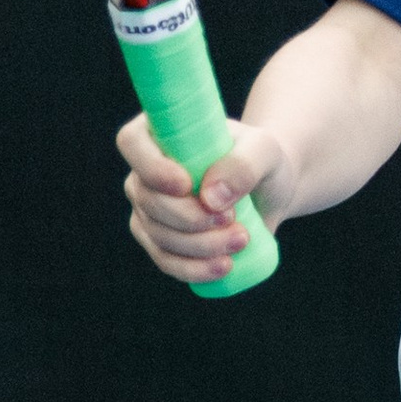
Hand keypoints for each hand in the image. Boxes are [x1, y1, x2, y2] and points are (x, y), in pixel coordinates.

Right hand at [118, 109, 286, 284]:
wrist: (268, 192)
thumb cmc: (262, 161)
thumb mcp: (265, 151)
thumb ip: (244, 165)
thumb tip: (211, 198)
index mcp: (159, 133)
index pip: (131, 143)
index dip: (152, 168)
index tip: (187, 185)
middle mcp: (145, 171)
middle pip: (147, 199)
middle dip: (189, 217)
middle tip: (233, 219)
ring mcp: (148, 209)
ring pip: (158, 235)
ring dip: (200, 245)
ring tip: (242, 238)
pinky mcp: (161, 241)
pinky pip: (166, 261)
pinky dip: (193, 268)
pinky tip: (223, 266)